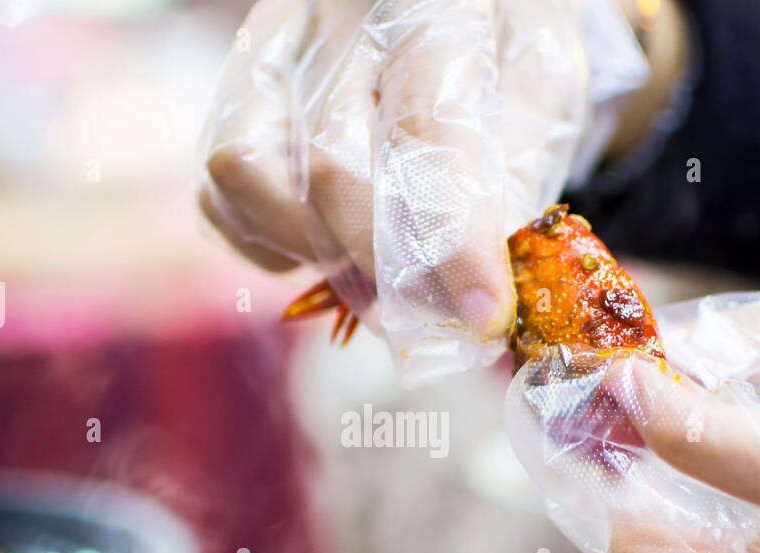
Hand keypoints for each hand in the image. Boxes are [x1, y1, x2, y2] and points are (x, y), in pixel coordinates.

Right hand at [199, 0, 646, 381]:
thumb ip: (508, 173)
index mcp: (426, 4)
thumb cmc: (499, 43)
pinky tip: (324, 244)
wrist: (446, 1)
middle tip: (429, 313)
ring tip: (370, 268)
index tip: (482, 314)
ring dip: (314, 250)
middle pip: (332, 167)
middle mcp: (329, 15)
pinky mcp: (232, 87)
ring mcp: (267, 49)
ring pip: (248, 173)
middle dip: (385, 266)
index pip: (427, 134)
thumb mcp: (541, 87)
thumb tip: (462, 285)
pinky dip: (267, 240)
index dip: (452, 242)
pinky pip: (219, 187)